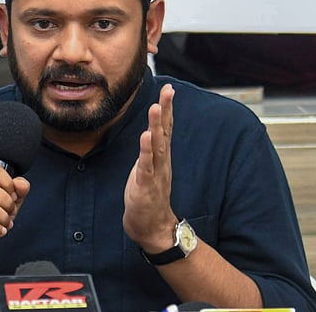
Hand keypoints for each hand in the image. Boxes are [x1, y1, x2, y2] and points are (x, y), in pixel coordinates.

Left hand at [122, 83, 178, 252]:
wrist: (151, 227)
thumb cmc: (148, 195)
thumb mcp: (149, 167)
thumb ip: (152, 150)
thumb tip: (151, 131)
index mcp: (161, 156)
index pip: (165, 128)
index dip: (167, 108)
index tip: (168, 88)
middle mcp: (162, 162)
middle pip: (165, 132)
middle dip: (166, 110)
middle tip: (168, 90)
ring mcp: (155, 173)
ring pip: (157, 146)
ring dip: (156, 126)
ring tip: (156, 108)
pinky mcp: (146, 186)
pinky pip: (147, 166)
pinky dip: (147, 151)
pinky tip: (146, 137)